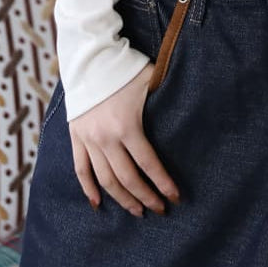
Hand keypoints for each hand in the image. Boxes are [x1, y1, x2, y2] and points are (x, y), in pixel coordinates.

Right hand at [68, 62, 181, 217]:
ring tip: (137, 211)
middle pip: (127, 178)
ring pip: (105, 180)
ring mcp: (89, 140)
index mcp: (127, 126)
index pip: (148, 164)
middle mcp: (106, 138)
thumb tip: (190, 102)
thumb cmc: (124, 67)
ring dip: (122, 199)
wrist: (88, 57)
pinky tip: (98, 204)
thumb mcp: (150, 79)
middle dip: (145, 197)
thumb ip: (166, 94)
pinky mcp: (76, 137)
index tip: (175, 197)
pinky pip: (81, 170)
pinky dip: (88, 189)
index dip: (162, 183)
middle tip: (159, 209)